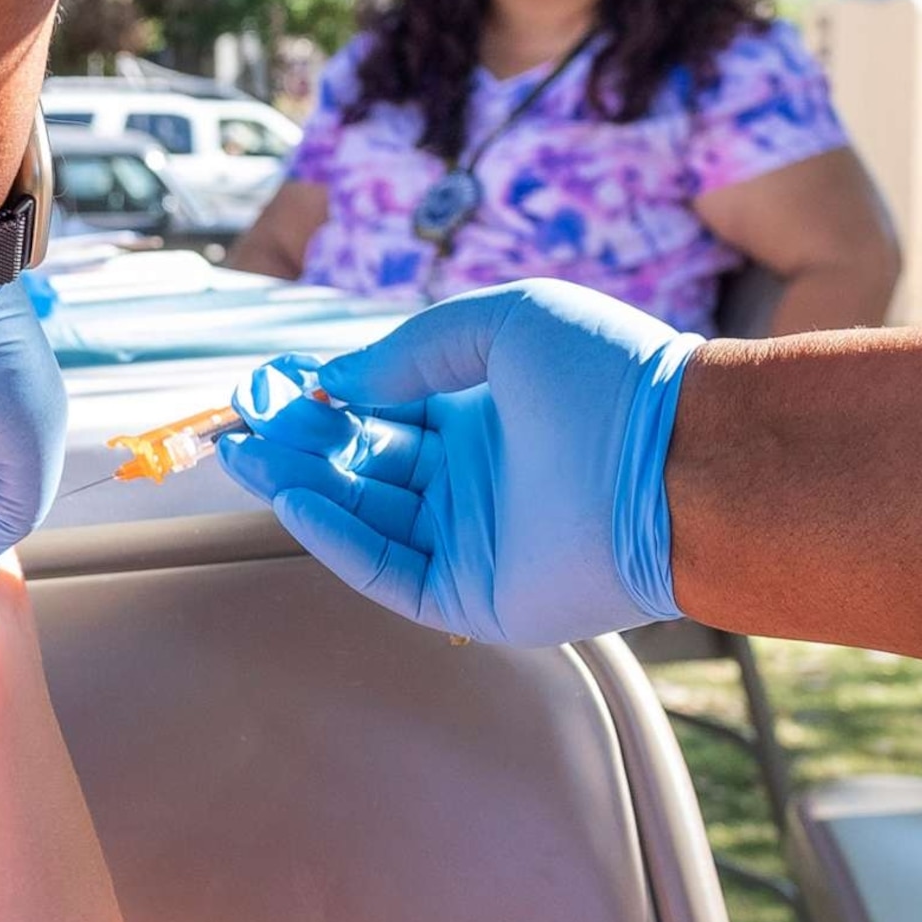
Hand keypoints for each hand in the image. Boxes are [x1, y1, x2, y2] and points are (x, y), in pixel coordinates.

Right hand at [214, 280, 701, 647]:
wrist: (683, 460)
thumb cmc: (612, 377)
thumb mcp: (503, 324)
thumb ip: (412, 349)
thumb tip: (335, 381)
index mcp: (485, 415)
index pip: (383, 408)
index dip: (324, 397)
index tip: (269, 384)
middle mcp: (474, 479)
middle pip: (362, 464)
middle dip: (298, 445)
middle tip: (237, 427)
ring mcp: (471, 540)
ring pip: (365, 515)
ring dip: (304, 487)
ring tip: (247, 458)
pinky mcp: (473, 597)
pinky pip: (388, 571)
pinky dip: (339, 539)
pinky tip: (299, 502)